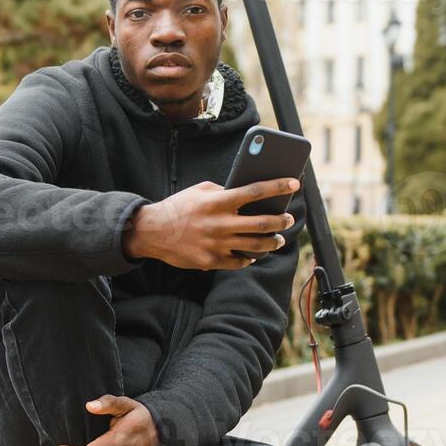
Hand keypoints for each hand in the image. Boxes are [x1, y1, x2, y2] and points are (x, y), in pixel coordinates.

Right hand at [122, 178, 297, 270]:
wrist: (152, 232)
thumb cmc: (178, 208)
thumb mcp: (199, 190)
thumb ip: (223, 191)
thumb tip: (246, 194)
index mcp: (217, 202)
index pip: (255, 191)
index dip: (277, 187)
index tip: (294, 183)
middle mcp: (220, 223)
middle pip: (262, 223)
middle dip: (281, 221)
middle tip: (288, 219)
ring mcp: (217, 244)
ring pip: (256, 246)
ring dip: (272, 242)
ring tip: (278, 239)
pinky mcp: (211, 261)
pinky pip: (239, 262)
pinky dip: (250, 258)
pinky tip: (254, 254)